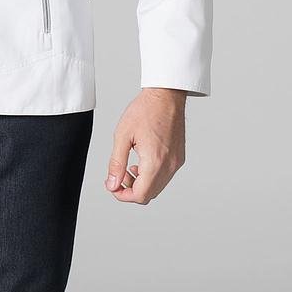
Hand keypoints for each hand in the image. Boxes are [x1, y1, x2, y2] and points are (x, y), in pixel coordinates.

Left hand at [104, 88, 186, 203]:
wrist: (166, 96)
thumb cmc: (145, 110)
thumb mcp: (122, 135)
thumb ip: (116, 163)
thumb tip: (112, 184)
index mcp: (155, 162)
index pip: (140, 195)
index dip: (123, 195)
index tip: (113, 186)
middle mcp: (169, 165)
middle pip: (149, 194)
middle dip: (131, 189)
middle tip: (120, 175)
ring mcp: (176, 162)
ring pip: (158, 186)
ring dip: (142, 183)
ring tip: (130, 166)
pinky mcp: (180, 157)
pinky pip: (165, 176)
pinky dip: (152, 175)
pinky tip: (142, 160)